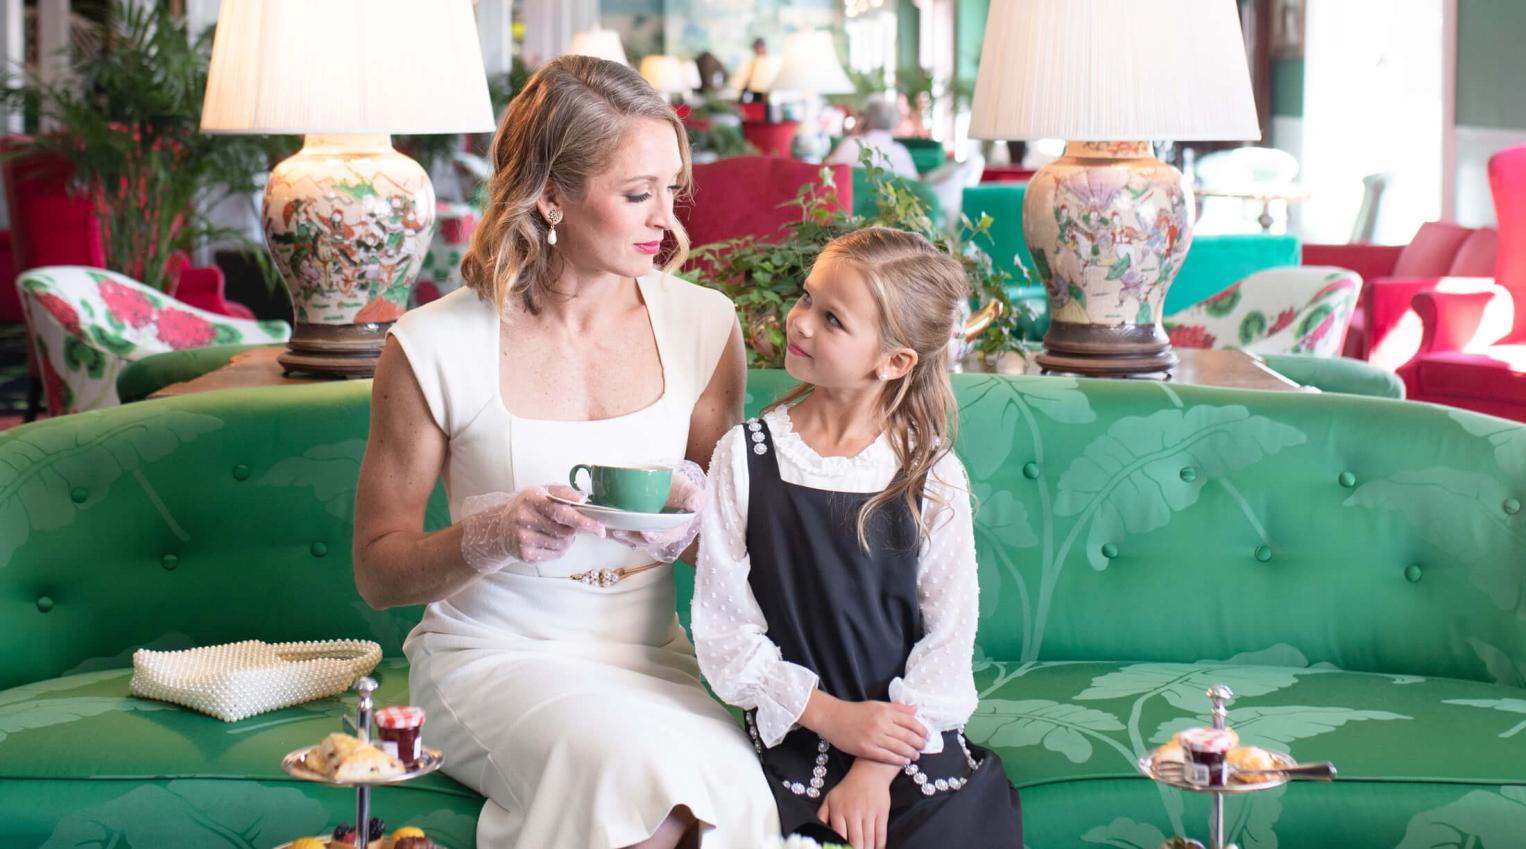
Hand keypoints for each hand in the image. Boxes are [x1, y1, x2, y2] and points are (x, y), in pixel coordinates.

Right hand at [459, 485, 605, 571]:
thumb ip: (565, 493)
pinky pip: (555, 555)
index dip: (584, 522)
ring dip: (566, 540)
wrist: (501, 525)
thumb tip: (583, 497)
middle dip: (573, 529)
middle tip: (567, 524)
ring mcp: (522, 538)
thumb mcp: (544, 491)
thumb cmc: (529, 506)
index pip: (563, 513)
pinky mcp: (524, 554)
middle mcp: (524, 518)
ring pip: (562, 545)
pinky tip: (547, 541)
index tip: (600, 529)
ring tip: (554, 532)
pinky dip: (558, 550)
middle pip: (566, 531)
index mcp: (532, 498)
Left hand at [608, 459, 706, 562]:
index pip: (666, 536)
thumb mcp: (690, 491)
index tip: (647, 533)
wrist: (669, 489)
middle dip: (631, 537)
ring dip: (618, 536)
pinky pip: (622, 533)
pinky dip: (611, 531)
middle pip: (644, 541)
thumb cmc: (680, 491)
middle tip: (619, 531)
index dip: (656, 536)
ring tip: (608, 529)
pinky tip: (603, 526)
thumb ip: (695, 497)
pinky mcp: (632, 530)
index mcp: (675, 529)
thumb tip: (696, 504)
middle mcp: (660, 536)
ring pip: (631, 539)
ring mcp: (645, 534)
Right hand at [800, 690, 926, 765]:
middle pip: (908, 736)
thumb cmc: (855, 711)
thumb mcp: (876, 705)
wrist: (833, 718)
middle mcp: (882, 724)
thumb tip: (915, 709)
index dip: (922, 730)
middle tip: (924, 747)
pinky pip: (887, 757)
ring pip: (900, 748)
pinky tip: (904, 762)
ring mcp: (874, 737)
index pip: (911, 722)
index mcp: (885, 711)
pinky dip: (898, 760)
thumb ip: (896, 708)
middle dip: (919, 743)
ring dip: (911, 753)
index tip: (927, 735)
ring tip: (915, 755)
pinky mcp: (866, 749)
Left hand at [818, 759, 896, 848]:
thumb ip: (822, 815)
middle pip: (855, 840)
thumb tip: (816, 831)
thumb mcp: (830, 798)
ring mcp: (869, 813)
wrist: (869, 772)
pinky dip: (879, 845)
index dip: (841, 847)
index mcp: (838, 810)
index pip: (838, 835)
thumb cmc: (847, 788)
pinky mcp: (882, 813)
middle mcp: (853, 812)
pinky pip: (881, 834)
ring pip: (869, 839)